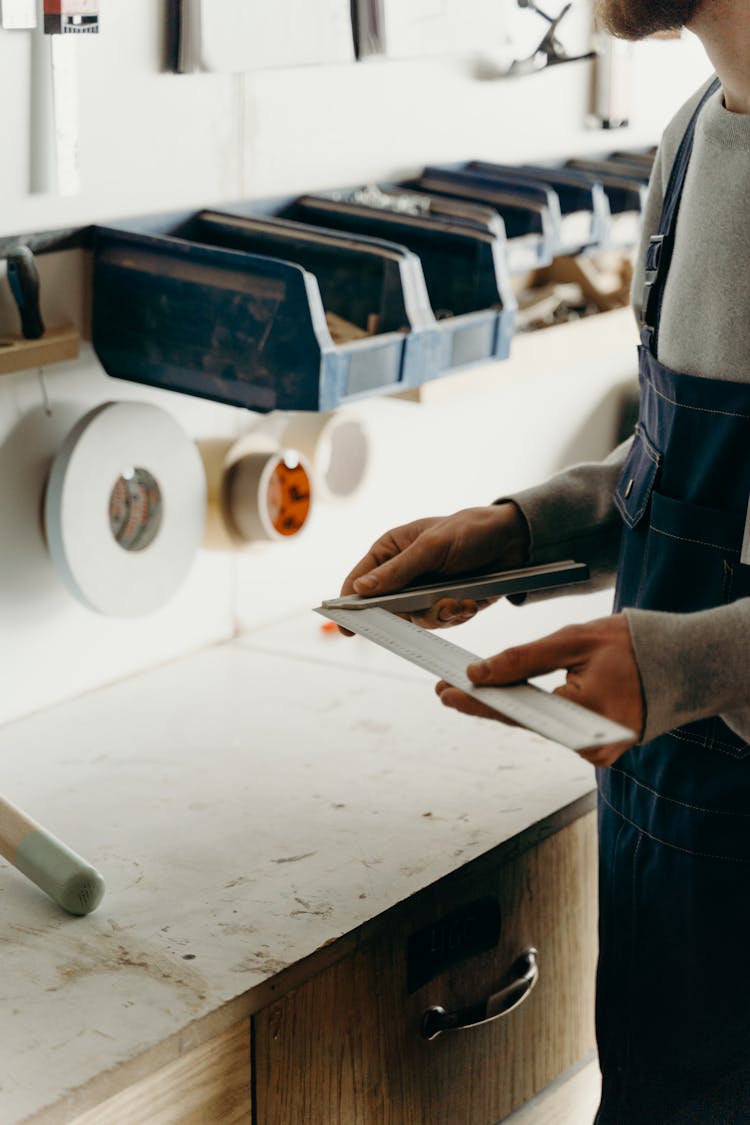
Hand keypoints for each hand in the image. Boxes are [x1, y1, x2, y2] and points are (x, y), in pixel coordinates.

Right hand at [339, 504, 529, 630]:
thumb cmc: (468, 531)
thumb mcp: (431, 547)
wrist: (513, 542)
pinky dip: (456, 615)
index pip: (359, 580)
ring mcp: (423, 591)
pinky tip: (470, 602)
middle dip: (411, 612)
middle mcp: (403, 573)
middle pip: (387, 608)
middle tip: (431, 609)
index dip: (350, 602)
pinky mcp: (445, 604)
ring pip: (416, 620)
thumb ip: (397, 570)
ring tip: (459, 601)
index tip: (347, 626)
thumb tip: (360, 588)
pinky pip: (441, 622)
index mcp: (390, 551)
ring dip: (440, 614)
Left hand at [435, 614, 643, 765]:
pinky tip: (504, 699)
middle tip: (444, 688)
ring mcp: (598, 751)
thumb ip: (523, 659)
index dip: (477, 702)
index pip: (518, 712)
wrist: (683, 662)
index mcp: (587, 716)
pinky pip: (556, 729)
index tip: (444, 691)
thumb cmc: (631, 645)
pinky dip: (532, 712)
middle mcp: (592, 745)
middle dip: (484, 704)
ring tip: (464, 692)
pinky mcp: (599, 748)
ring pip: (538, 728)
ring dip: (505, 708)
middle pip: (524, 724)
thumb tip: (479, 673)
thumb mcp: (573, 640)